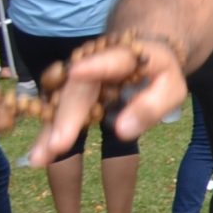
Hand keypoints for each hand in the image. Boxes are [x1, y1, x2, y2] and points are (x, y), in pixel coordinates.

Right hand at [26, 36, 191, 164]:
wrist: (145, 55)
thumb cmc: (161, 74)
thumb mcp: (172, 89)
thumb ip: (152, 106)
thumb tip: (123, 131)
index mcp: (128, 55)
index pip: (113, 59)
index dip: (95, 65)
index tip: (77, 71)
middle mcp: (95, 63)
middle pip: (78, 88)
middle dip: (67, 116)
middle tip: (58, 144)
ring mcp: (79, 78)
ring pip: (61, 102)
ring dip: (50, 129)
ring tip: (40, 157)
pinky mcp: (71, 93)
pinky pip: (59, 113)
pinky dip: (50, 134)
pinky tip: (41, 156)